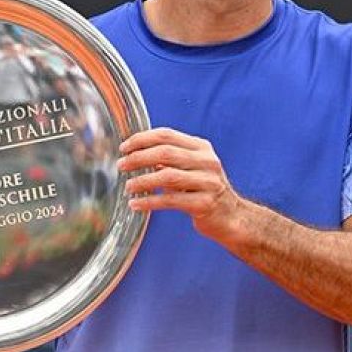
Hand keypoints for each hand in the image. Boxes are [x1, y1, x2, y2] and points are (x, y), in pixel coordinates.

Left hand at [119, 128, 243, 239]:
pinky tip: (136, 204)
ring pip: (168, 176)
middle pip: (166, 153)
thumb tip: (135, 154)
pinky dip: (150, 201)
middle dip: (139, 158)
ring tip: (128, 187)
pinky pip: (171, 200)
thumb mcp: (192, 168)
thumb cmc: (204, 190)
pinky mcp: (205, 203)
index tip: (124, 148)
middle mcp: (207, 162)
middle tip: (121, 166)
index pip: (167, 135)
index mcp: (202, 148)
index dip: (142, 139)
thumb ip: (170, 159)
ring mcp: (208, 182)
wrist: (231, 216)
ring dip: (143, 181)